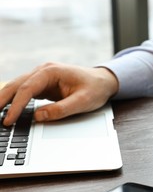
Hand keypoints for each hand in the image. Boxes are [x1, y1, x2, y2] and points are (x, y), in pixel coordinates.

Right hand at [0, 62, 118, 125]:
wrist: (104, 81)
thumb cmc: (95, 88)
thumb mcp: (82, 101)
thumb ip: (61, 109)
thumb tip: (37, 116)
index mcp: (51, 71)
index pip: (27, 89)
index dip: (15, 106)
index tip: (8, 120)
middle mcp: (43, 71)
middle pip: (16, 85)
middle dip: (1, 100)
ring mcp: (42, 77)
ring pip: (18, 88)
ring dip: (5, 100)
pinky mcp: (43, 85)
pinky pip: (25, 93)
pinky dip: (15, 101)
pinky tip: (8, 111)